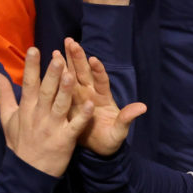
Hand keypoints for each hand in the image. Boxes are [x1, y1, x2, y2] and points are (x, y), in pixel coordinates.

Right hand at [0, 48, 94, 176]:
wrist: (28, 172)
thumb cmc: (19, 143)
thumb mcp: (7, 118)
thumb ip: (3, 94)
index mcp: (26, 109)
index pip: (28, 84)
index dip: (31, 66)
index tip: (34, 49)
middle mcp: (39, 116)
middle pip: (46, 92)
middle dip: (51, 74)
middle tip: (57, 57)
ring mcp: (52, 128)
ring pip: (60, 105)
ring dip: (66, 90)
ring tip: (71, 74)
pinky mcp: (65, 140)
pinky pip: (75, 126)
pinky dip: (82, 116)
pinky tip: (90, 105)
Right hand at [62, 37, 147, 155]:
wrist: (98, 150)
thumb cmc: (111, 139)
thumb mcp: (119, 131)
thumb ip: (127, 118)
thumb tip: (142, 107)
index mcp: (103, 98)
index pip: (101, 81)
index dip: (98, 70)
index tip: (93, 59)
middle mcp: (90, 94)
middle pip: (84, 73)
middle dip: (78, 58)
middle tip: (70, 41)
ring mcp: (78, 98)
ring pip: (71, 77)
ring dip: (66, 62)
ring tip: (59, 47)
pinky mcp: (68, 105)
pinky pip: (61, 91)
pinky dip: (56, 80)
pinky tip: (50, 69)